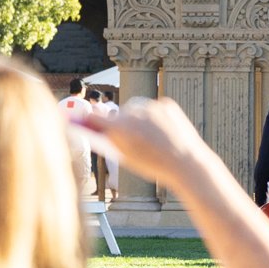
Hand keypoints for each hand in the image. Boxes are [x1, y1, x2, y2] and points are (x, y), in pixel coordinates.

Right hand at [65, 96, 203, 191]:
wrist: (186, 162)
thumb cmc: (154, 165)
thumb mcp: (126, 157)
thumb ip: (110, 141)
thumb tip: (98, 130)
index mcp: (119, 128)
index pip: (94, 117)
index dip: (86, 118)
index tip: (82, 118)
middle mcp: (132, 113)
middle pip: (118, 114)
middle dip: (120, 123)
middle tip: (124, 133)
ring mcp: (150, 106)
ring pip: (137, 110)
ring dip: (138, 119)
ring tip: (150, 137)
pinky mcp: (165, 103)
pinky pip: (154, 108)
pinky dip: (155, 117)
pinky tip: (163, 131)